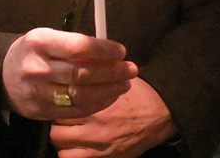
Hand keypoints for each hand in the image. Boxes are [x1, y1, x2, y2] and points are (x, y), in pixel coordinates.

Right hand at [1, 28, 137, 121]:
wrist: (2, 76)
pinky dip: (96, 104)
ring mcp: (37, 93)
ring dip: (108, 91)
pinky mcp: (40, 112)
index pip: (77, 47)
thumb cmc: (34, 52)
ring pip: (79, 95)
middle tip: (131, 69)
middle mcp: (37, 68)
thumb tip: (109, 52)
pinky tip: (110, 97)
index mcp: (40, 43)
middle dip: (111, 72)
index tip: (121, 51)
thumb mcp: (48, 38)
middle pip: (81, 74)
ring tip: (125, 84)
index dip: (103, 50)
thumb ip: (74, 44)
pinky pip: (74, 111)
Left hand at [51, 77, 174, 157]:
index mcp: (98, 104)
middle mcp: (94, 127)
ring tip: (69, 133)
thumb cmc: (141, 95)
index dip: (61, 102)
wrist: (162, 116)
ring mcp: (97, 147)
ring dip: (62, 139)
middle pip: (57, 128)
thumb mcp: (119, 81)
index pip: (63, 105)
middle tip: (65, 118)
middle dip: (59, 122)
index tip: (64, 101)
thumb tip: (76, 69)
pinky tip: (76, 147)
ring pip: (60, 146)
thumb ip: (96, 80)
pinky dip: (70, 154)